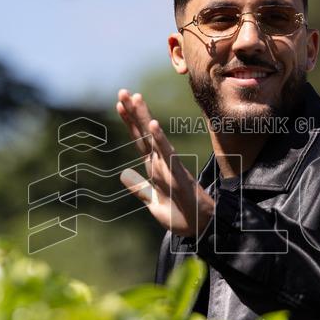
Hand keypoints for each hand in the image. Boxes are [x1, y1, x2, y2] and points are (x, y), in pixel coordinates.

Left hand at [115, 89, 214, 237]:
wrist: (199, 228)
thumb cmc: (179, 216)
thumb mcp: (153, 202)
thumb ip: (140, 188)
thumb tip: (124, 176)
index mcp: (154, 167)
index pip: (139, 140)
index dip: (130, 122)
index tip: (120, 104)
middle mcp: (160, 162)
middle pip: (144, 133)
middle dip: (133, 112)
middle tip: (122, 91)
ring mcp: (169, 166)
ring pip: (153, 138)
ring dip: (145, 118)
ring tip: (135, 97)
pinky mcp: (177, 174)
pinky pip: (167, 154)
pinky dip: (159, 140)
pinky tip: (153, 125)